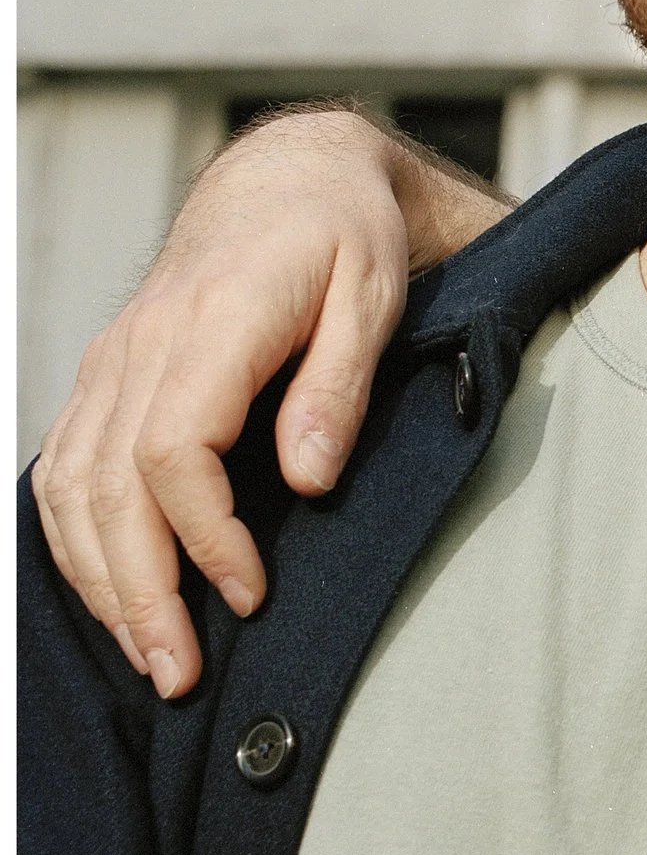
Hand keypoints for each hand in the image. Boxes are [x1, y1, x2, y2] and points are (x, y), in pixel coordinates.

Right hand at [32, 105, 506, 698]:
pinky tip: (110, 596)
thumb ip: (338, 387)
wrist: (287, 181)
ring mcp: (112, 362)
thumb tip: (307, 481)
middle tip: (180, 674)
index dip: (205, 534)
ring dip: (102, 582)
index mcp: (213, 320)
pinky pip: (65, 469)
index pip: (174, 449)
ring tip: (149, 658)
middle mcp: (142, 344)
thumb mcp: (374, 294)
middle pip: (110, 488)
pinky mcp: (104, 378)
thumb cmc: (343, 237)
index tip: (253, 591)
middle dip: (140, 592)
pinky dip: (76, 542)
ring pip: (73, 488)